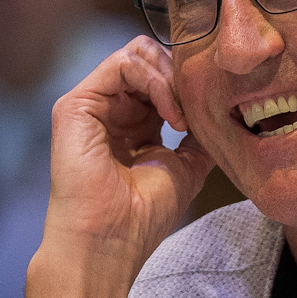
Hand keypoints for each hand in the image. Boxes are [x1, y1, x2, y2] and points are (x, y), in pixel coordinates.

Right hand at [41, 36, 214, 276]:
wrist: (111, 241)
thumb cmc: (144, 216)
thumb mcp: (186, 168)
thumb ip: (198, 138)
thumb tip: (219, 115)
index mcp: (134, 123)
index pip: (161, 77)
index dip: (190, 84)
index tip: (214, 106)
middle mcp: (111, 110)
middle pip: (149, 58)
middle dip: (182, 75)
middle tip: (200, 105)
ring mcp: (91, 105)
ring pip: (137, 55)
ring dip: (172, 79)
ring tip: (185, 117)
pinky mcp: (77, 105)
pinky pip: (123, 65)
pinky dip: (157, 82)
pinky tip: (172, 116)